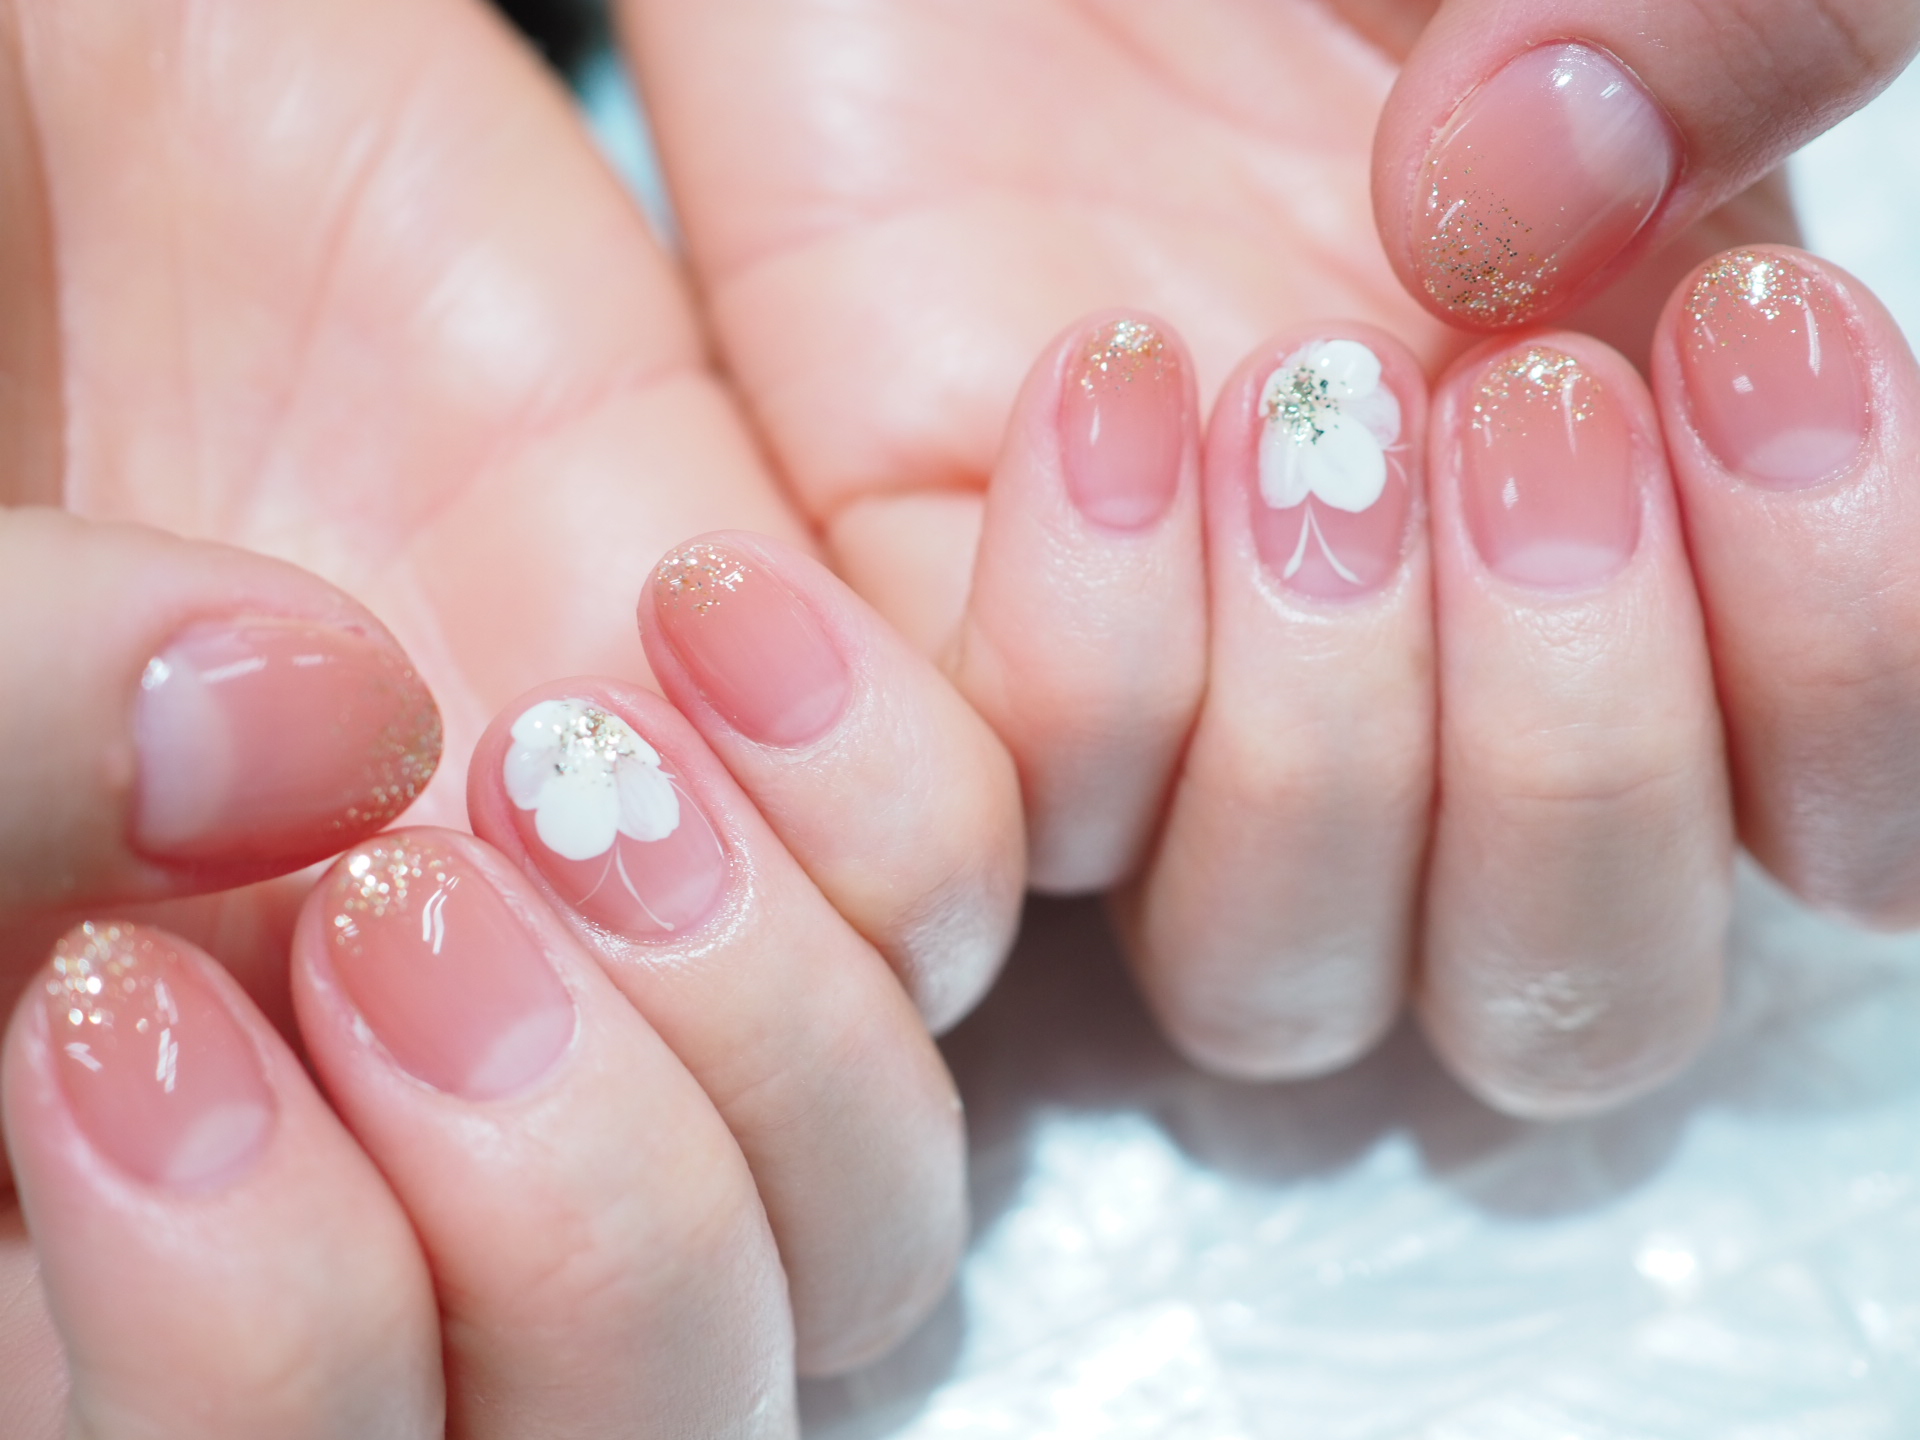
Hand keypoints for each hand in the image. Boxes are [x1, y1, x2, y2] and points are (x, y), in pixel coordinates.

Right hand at [0, 0, 1026, 1419]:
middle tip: (411, 915)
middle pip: (648, 1402)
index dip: (259, 1345)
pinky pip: (969, 885)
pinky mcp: (786, 733)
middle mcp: (418, 1103)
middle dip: (585, 1220)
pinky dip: (886, 791)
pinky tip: (701, 606)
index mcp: (140, 1159)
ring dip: (764, 1027)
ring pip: (865, 1205)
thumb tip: (312, 762)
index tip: (136, 1014)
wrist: (108, 98)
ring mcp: (630, 925)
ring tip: (573, 758)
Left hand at [621, 0, 1919, 1096]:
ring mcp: (1179, 672)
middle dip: (1576, 767)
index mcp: (1654, 519)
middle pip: (1563, 996)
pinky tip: (1105, 380)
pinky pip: (1030, 811)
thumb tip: (1534, 228)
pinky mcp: (945, 632)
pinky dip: (1087, 648)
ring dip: (1322, 753)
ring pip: (1276, 978)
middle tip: (1522, 413)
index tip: (1753, 339)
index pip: (1836, 813)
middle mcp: (1425, 659)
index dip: (1845, 678)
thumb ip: (1718, 15)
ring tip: (1297, 399)